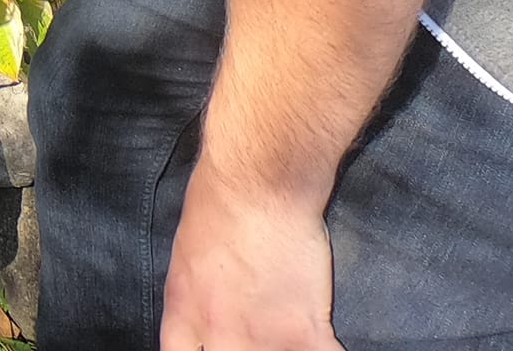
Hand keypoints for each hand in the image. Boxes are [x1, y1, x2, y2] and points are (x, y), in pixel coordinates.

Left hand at [160, 158, 343, 350]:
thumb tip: (206, 296)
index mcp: (184, 308)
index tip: (217, 344)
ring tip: (293, 337)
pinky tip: (328, 340)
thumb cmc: (220, 197)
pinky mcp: (303, 331)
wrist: (259, 178)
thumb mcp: (188, 247)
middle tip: (264, 336)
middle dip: (248, 350)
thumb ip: (196, 285)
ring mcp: (260, 337)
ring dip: (286, 350)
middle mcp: (218, 332)